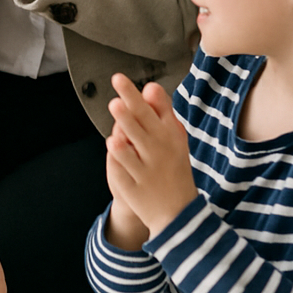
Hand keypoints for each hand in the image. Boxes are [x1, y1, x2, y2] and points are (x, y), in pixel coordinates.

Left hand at [104, 74, 196, 237]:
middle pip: (140, 126)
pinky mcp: (134, 190)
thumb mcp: (175, 139)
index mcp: (170, 137)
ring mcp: (146, 172)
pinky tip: (113, 145)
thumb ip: (162, 113)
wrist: (178, 213)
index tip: (121, 79)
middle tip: (117, 90)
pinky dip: (116, 159)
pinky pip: (120, 171)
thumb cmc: (174, 168)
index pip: (154, 111)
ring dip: (121, 128)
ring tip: (114, 109)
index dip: (138, 95)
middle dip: (129, 108)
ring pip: (129, 149)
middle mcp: (159, 153)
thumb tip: (150, 86)